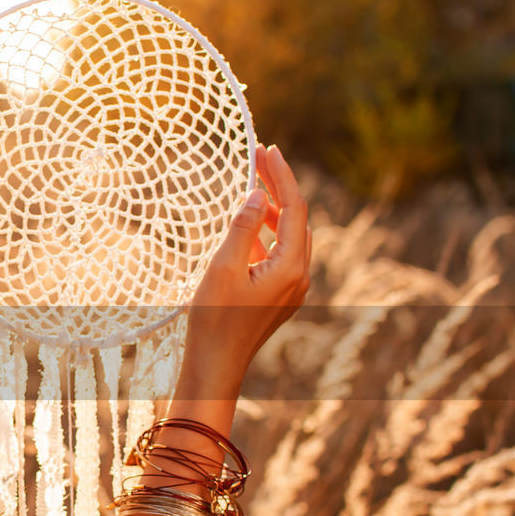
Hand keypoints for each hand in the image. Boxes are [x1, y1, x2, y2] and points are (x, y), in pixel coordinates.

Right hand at [183, 144, 311, 385]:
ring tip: (252, 189)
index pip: (294, 208)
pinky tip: (250, 229)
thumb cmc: (214, 320)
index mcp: (290, 268)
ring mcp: (292, 290)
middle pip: (297, 220)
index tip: (267, 149)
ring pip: (291, 238)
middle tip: (258, 160)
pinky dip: (269, 235)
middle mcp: (299, 278)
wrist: (216, 366)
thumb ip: (242, 228)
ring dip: (274, 211)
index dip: (282, 176)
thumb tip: (256, 196)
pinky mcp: (281, 298)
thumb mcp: (223, 268)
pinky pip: (283, 256)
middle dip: (279, 188)